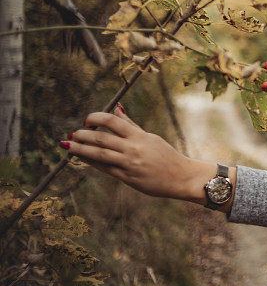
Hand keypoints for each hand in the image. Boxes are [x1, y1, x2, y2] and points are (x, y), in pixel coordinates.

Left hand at [63, 104, 213, 203]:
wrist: (181, 177)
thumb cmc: (166, 156)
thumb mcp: (150, 138)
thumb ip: (131, 125)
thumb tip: (117, 108)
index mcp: (139, 136)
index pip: (113, 121)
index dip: (96, 118)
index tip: (87, 120)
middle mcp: (133, 148)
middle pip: (102, 138)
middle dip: (83, 135)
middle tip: (72, 133)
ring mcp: (129, 163)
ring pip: (99, 154)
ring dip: (80, 149)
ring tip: (67, 144)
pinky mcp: (128, 177)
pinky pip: (105, 168)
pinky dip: (91, 162)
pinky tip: (81, 158)